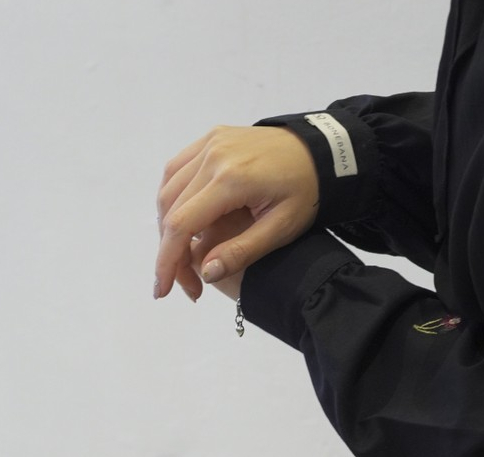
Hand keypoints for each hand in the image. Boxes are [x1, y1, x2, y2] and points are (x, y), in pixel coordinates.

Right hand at [155, 125, 318, 299]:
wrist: (321, 153)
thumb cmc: (306, 192)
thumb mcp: (281, 229)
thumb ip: (242, 252)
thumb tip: (206, 274)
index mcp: (231, 179)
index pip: (182, 224)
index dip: (167, 261)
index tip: (161, 290)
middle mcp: (213, 155)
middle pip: (170, 208)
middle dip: (169, 250)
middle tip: (184, 280)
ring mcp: (210, 143)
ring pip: (168, 188)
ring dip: (168, 226)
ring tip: (182, 255)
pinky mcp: (211, 138)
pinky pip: (177, 169)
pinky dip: (173, 199)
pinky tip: (184, 221)